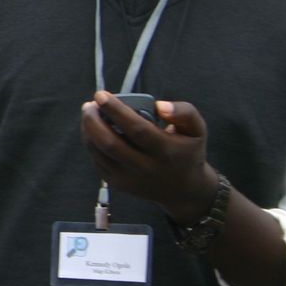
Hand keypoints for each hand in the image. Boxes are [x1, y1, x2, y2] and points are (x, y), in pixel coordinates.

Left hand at [80, 91, 219, 223]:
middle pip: (111, 143)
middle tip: (90, 105)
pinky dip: (91, 143)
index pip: (137, 129)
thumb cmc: (187, 152)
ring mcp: (130, 179)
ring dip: (88, 130)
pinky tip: (93, 130)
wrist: (184, 190)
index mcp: (166, 152)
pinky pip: (97, 161)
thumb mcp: (197, 130)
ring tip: (89, 113)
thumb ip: (184, 112)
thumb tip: (159, 105)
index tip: (101, 95)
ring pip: (99, 152)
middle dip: (93, 120)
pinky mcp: (118, 184)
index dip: (116, 110)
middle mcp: (146, 168)